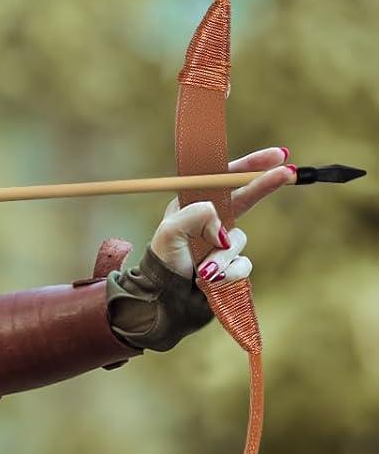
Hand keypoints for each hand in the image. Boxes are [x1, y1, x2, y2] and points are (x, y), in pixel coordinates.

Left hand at [147, 145, 293, 281]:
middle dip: (266, 184)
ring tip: (201, 271)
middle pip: (246, 197)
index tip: (278, 156)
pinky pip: (243, 265)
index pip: (225, 179)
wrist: (167, 297)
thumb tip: (221, 220)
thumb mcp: (169, 233)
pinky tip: (210, 279)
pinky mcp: (232, 264)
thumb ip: (194, 216)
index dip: (251, 165)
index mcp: (194, 205)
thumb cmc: (163, 260)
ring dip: (222, 256)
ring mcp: (224, 242)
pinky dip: (228, 272)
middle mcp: (212, 220)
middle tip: (291, 171)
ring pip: (239, 241)